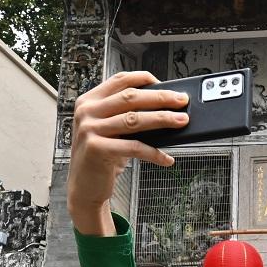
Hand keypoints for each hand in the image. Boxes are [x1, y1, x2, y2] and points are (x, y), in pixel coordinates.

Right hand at [67, 72, 188, 230]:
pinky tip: (166, 158)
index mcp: (90, 100)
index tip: (167, 85)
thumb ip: (127, 115)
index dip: (145, 79)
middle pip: (131, 97)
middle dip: (161, 97)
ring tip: (181, 121)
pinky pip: (133, 147)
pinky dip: (154, 152)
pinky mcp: (96, 149)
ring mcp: (89, 129)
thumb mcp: (111, 130)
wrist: (84, 187)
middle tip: (182, 101)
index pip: (120, 80)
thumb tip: (166, 108)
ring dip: (162, 119)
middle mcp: (87, 111)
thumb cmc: (102, 157)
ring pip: (134, 119)